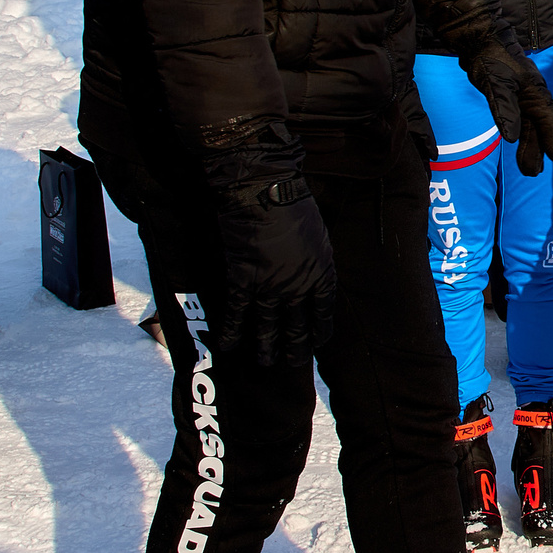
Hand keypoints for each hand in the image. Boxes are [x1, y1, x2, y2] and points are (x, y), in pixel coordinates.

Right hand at [192, 117, 336, 366]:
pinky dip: (232, 330)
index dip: (320, 332)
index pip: (324, 314)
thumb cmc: (294, 205)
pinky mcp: (242, 278)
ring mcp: (269, 285)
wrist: (264, 190)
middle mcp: (298, 286)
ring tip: (264, 362)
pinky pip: (236, 312)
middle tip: (292, 362)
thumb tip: (313, 277)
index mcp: (322, 273)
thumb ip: (316, 262)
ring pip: (267, 326)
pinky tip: (229, 345)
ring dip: (265, 347)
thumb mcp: (319, 236)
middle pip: (297, 327)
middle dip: (294, 348)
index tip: (316, 342)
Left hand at [451, 31, 552, 176]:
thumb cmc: (491, 58)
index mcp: (536, 92)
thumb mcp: (497, 86)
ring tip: (527, 168)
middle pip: (539, 128)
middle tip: (533, 172)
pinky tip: (516, 143)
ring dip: (528, 146)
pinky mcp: (509, 95)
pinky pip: (519, 120)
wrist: (478, 39)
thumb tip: (513, 138)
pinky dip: (520, 133)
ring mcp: (521, 96)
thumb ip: (505, 110)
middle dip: (538, 150)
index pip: (549, 121)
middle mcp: (532, 96)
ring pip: (529, 126)